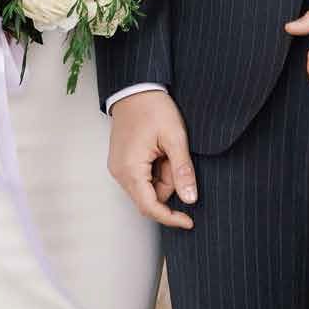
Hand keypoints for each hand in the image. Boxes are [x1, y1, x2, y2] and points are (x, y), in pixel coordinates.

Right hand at [107, 89, 196, 228]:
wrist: (135, 87)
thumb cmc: (153, 107)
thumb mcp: (175, 138)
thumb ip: (182, 171)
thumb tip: (190, 199)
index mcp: (130, 169)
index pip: (150, 207)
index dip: (171, 218)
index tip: (190, 221)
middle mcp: (119, 172)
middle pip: (150, 198)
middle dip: (169, 184)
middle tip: (177, 159)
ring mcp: (118, 167)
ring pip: (147, 188)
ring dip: (163, 176)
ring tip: (167, 149)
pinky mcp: (122, 161)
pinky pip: (142, 177)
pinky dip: (155, 170)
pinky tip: (159, 151)